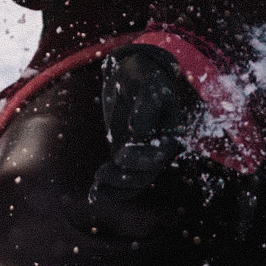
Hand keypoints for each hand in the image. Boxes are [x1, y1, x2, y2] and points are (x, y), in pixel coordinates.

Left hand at [91, 44, 195, 200]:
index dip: (140, 159)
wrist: (133, 71)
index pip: (158, 155)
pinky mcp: (128, 153)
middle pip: (146, 174)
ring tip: (95, 191)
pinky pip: (122, 176)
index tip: (120, 154)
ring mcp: (143, 153)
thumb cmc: (144, 76)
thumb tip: (137, 131)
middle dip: (124, 179)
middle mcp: (160, 147)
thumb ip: (146, 106)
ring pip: (134, 180)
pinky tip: (94, 193)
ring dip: (115, 188)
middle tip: (101, 174)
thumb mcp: (148, 85)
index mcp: (171, 133)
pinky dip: (110, 188)